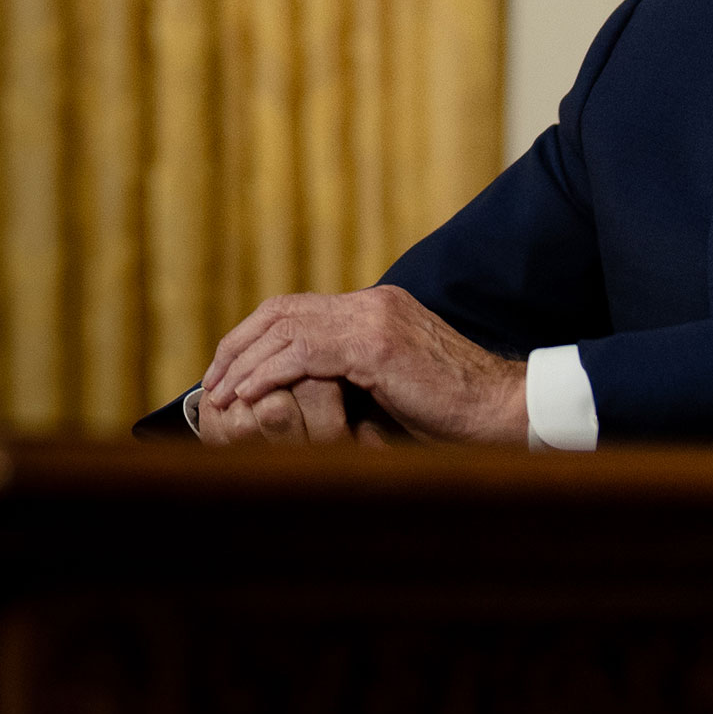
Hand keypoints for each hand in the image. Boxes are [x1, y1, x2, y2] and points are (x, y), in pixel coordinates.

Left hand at [200, 286, 528, 445]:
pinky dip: (270, 372)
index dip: (254, 337)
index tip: (228, 371)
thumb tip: (305, 395)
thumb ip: (356, 375)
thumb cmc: (453, 411)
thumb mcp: (395, 384)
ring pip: (288, 327)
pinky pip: (306, 352)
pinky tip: (249, 396)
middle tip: (211, 383)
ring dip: (246, 362)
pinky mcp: (379, 344)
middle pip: (283, 310)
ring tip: (220, 395)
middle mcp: (374, 302)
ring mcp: (377, 318)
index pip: (298, 308)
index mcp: (378, 307)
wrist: (501, 409)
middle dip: (239, 345)